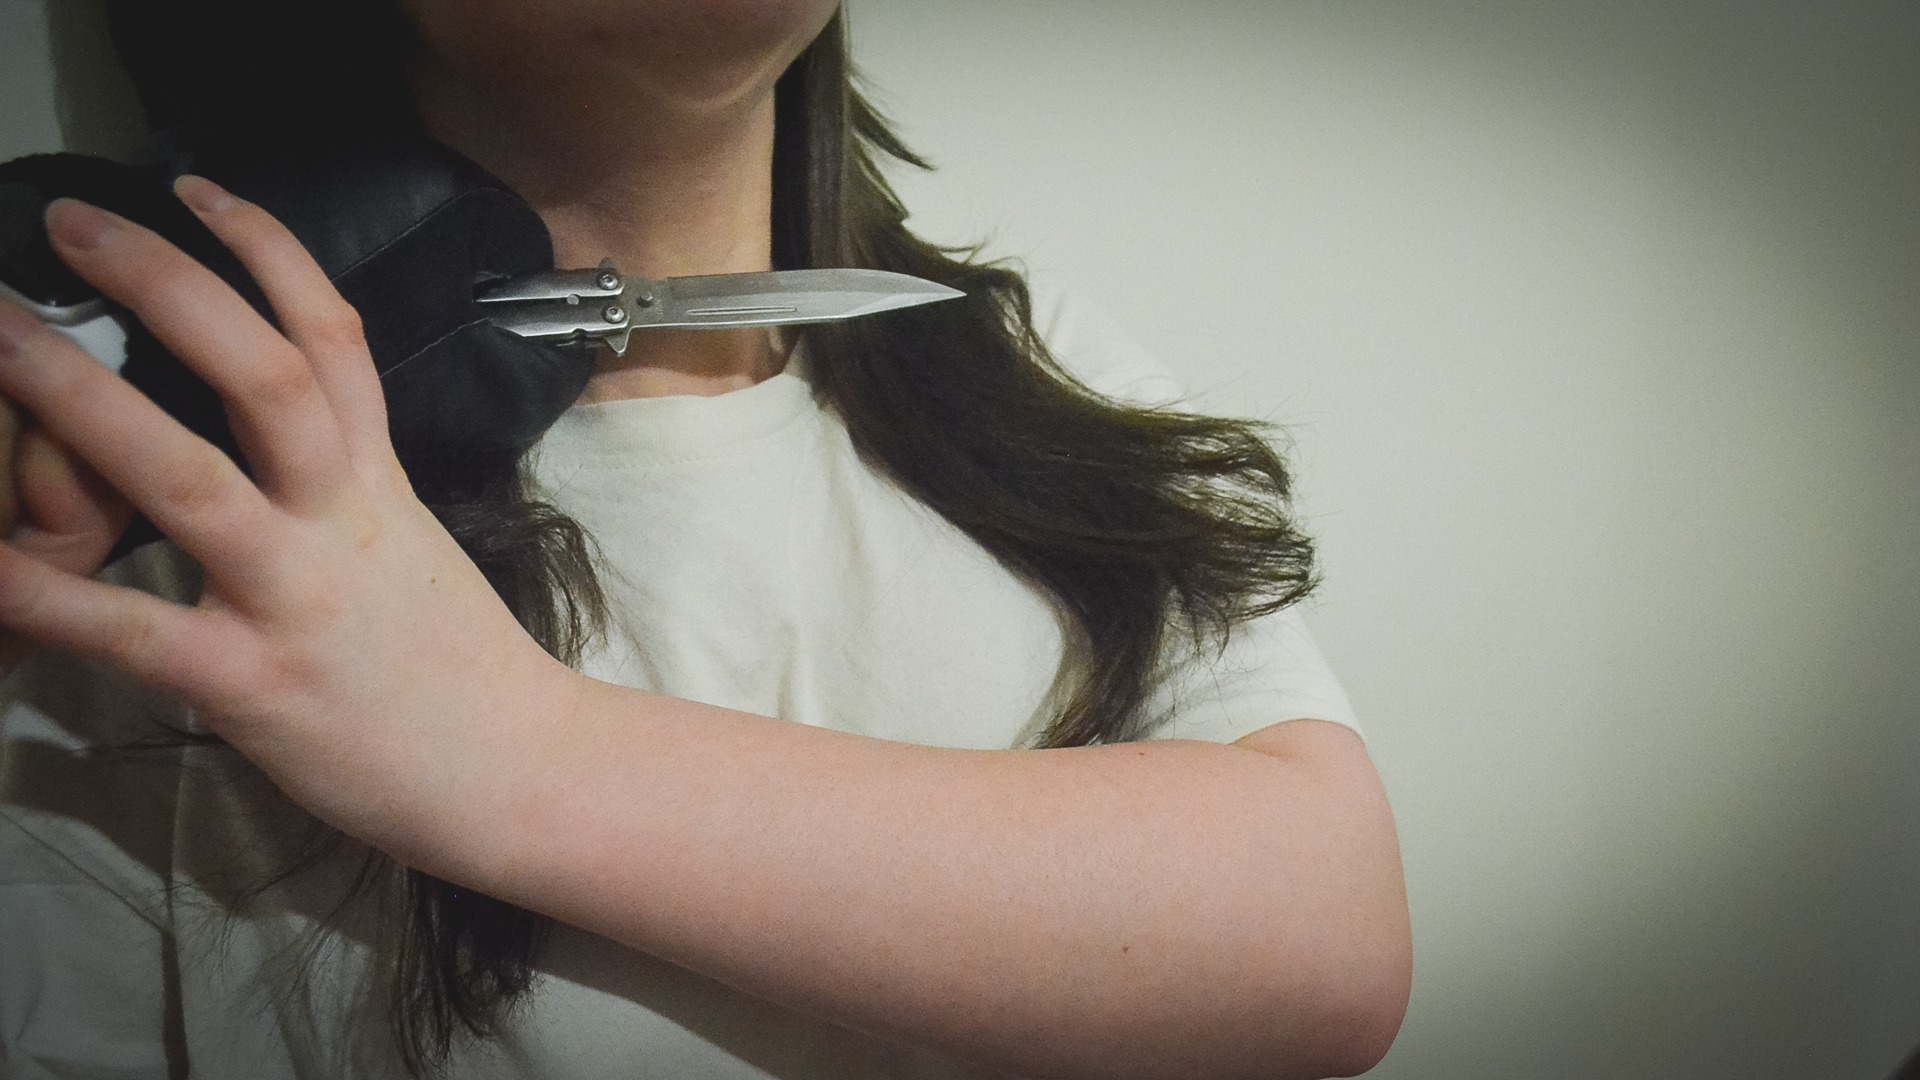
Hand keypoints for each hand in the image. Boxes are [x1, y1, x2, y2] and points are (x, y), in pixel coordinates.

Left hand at [0, 180, 582, 861]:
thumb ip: (342, 491)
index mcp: (377, 483)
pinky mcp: (257, 686)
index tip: (195, 189)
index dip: (266, 251)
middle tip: (72, 225)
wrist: (521, 770)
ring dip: (85, 402)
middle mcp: (339, 519)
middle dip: (171, 287)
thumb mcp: (410, 549)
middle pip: (267, 375)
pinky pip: (139, 633)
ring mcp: (298, 598)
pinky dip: (48, 596)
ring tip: (2, 337)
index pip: (334, 338)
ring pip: (192, 479)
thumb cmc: (460, 667)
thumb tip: (268, 447)